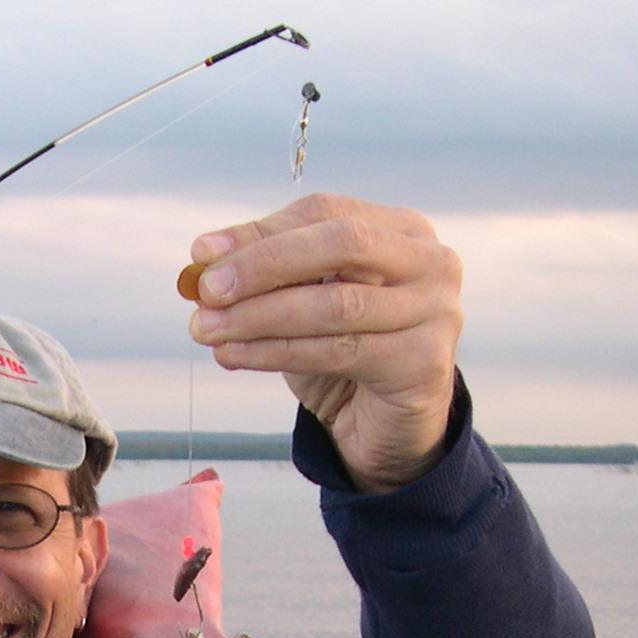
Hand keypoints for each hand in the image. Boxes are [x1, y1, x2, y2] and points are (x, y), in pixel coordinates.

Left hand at [186, 193, 462, 492]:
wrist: (385, 424)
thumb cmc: (344, 350)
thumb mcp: (303, 302)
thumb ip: (267, 273)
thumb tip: (204, 257)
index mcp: (401, 230)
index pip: (324, 213)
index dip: (261, 232)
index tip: (202, 254)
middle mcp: (429, 261)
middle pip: (342, 244)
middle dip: (265, 265)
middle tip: (208, 290)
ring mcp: (436, 311)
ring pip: (336, 304)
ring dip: (261, 316)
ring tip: (208, 329)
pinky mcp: (423, 362)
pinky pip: (338, 352)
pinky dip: (276, 353)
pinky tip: (235, 356)